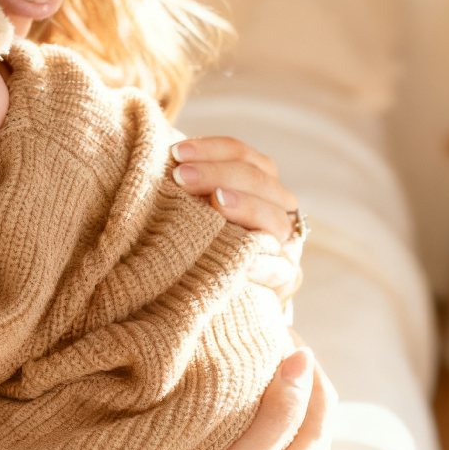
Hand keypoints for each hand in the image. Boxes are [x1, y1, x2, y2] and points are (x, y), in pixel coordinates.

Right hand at [147, 344, 336, 449]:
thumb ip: (276, 413)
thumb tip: (301, 360)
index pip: (320, 393)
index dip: (300, 355)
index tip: (271, 325)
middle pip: (313, 411)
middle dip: (293, 374)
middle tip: (259, 341)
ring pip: (296, 432)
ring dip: (280, 399)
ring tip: (248, 371)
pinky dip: (269, 426)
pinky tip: (242, 420)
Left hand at [170, 137, 303, 306]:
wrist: (211, 299)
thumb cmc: (194, 247)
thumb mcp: (192, 212)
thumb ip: (187, 187)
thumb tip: (163, 158)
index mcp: (259, 186)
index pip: (244, 156)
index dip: (212, 149)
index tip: (176, 153)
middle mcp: (277, 211)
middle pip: (260, 180)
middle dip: (219, 173)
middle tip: (182, 176)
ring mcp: (284, 245)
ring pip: (275, 219)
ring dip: (246, 206)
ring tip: (217, 200)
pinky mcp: (285, 281)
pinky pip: (281, 269)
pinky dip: (262, 262)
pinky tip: (239, 257)